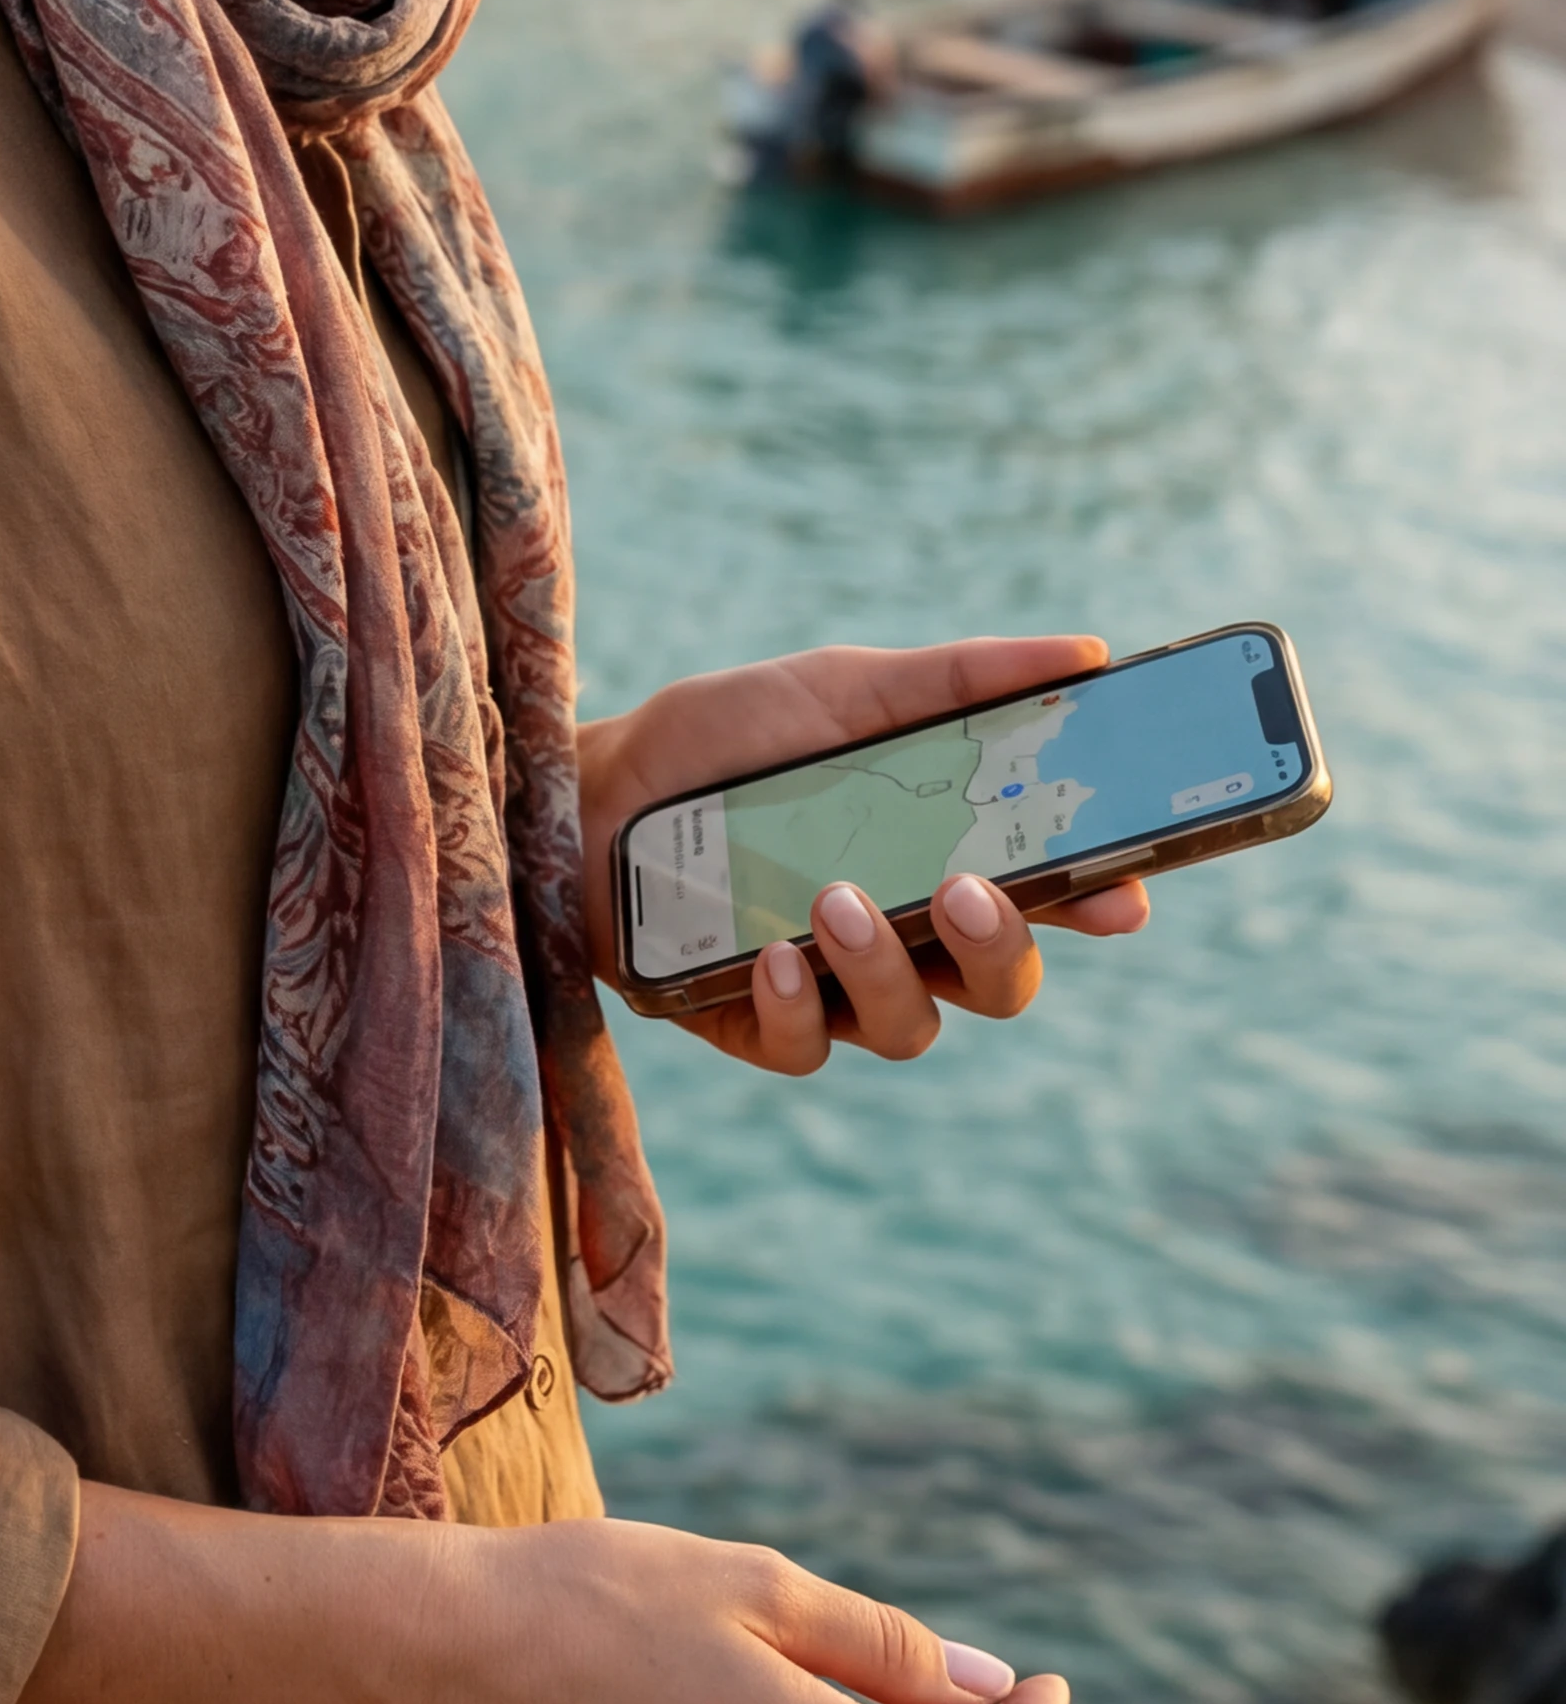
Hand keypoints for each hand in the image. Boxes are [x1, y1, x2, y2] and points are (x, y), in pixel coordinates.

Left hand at [578, 633, 1149, 1076]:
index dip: (1096, 904)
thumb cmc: (721, 738)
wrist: (581, 786)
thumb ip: (957, 680)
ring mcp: (829, 989)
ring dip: (887, 969)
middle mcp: (900, 935)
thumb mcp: (840, 690)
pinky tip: (775, 956)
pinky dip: (797, 1008)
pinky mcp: (750, 1024)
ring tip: (835, 899)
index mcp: (940, 859)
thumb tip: (1084, 652)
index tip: (1123, 895)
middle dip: (1002, 951)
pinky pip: (804, 1051)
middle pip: (999, 984)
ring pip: (910, 1027)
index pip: (1046, 898)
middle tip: (971, 892)